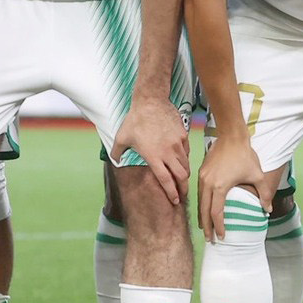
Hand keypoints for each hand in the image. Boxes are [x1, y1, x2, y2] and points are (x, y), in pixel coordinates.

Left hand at [113, 92, 190, 206]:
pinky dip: (185, 159)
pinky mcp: (183, 135)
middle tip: (183, 195)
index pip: (166, 180)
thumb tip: (114, 160)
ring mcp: (177, 144)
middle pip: (181, 176)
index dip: (171, 193)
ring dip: (185, 175)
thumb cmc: (135, 119)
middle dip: (183, 188)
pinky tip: (182, 161)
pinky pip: (187, 152)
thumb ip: (117, 152)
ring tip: (183, 180)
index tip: (174, 201)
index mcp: (154, 157)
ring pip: (186, 165)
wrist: (151, 101)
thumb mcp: (121, 137)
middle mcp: (168, 153)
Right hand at [196, 133, 268, 240]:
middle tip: (210, 240)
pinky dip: (201, 205)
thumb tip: (268, 210)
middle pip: (204, 211)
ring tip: (205, 228)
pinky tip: (204, 210)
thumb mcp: (257, 175)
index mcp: (220, 186)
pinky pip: (199, 193)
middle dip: (207, 227)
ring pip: (200, 202)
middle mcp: (207, 184)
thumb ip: (264, 194)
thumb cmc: (245, 155)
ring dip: (202, 217)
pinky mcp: (201, 172)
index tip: (222, 236)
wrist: (231, 136)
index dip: (219, 226)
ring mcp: (202, 177)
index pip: (216, 213)